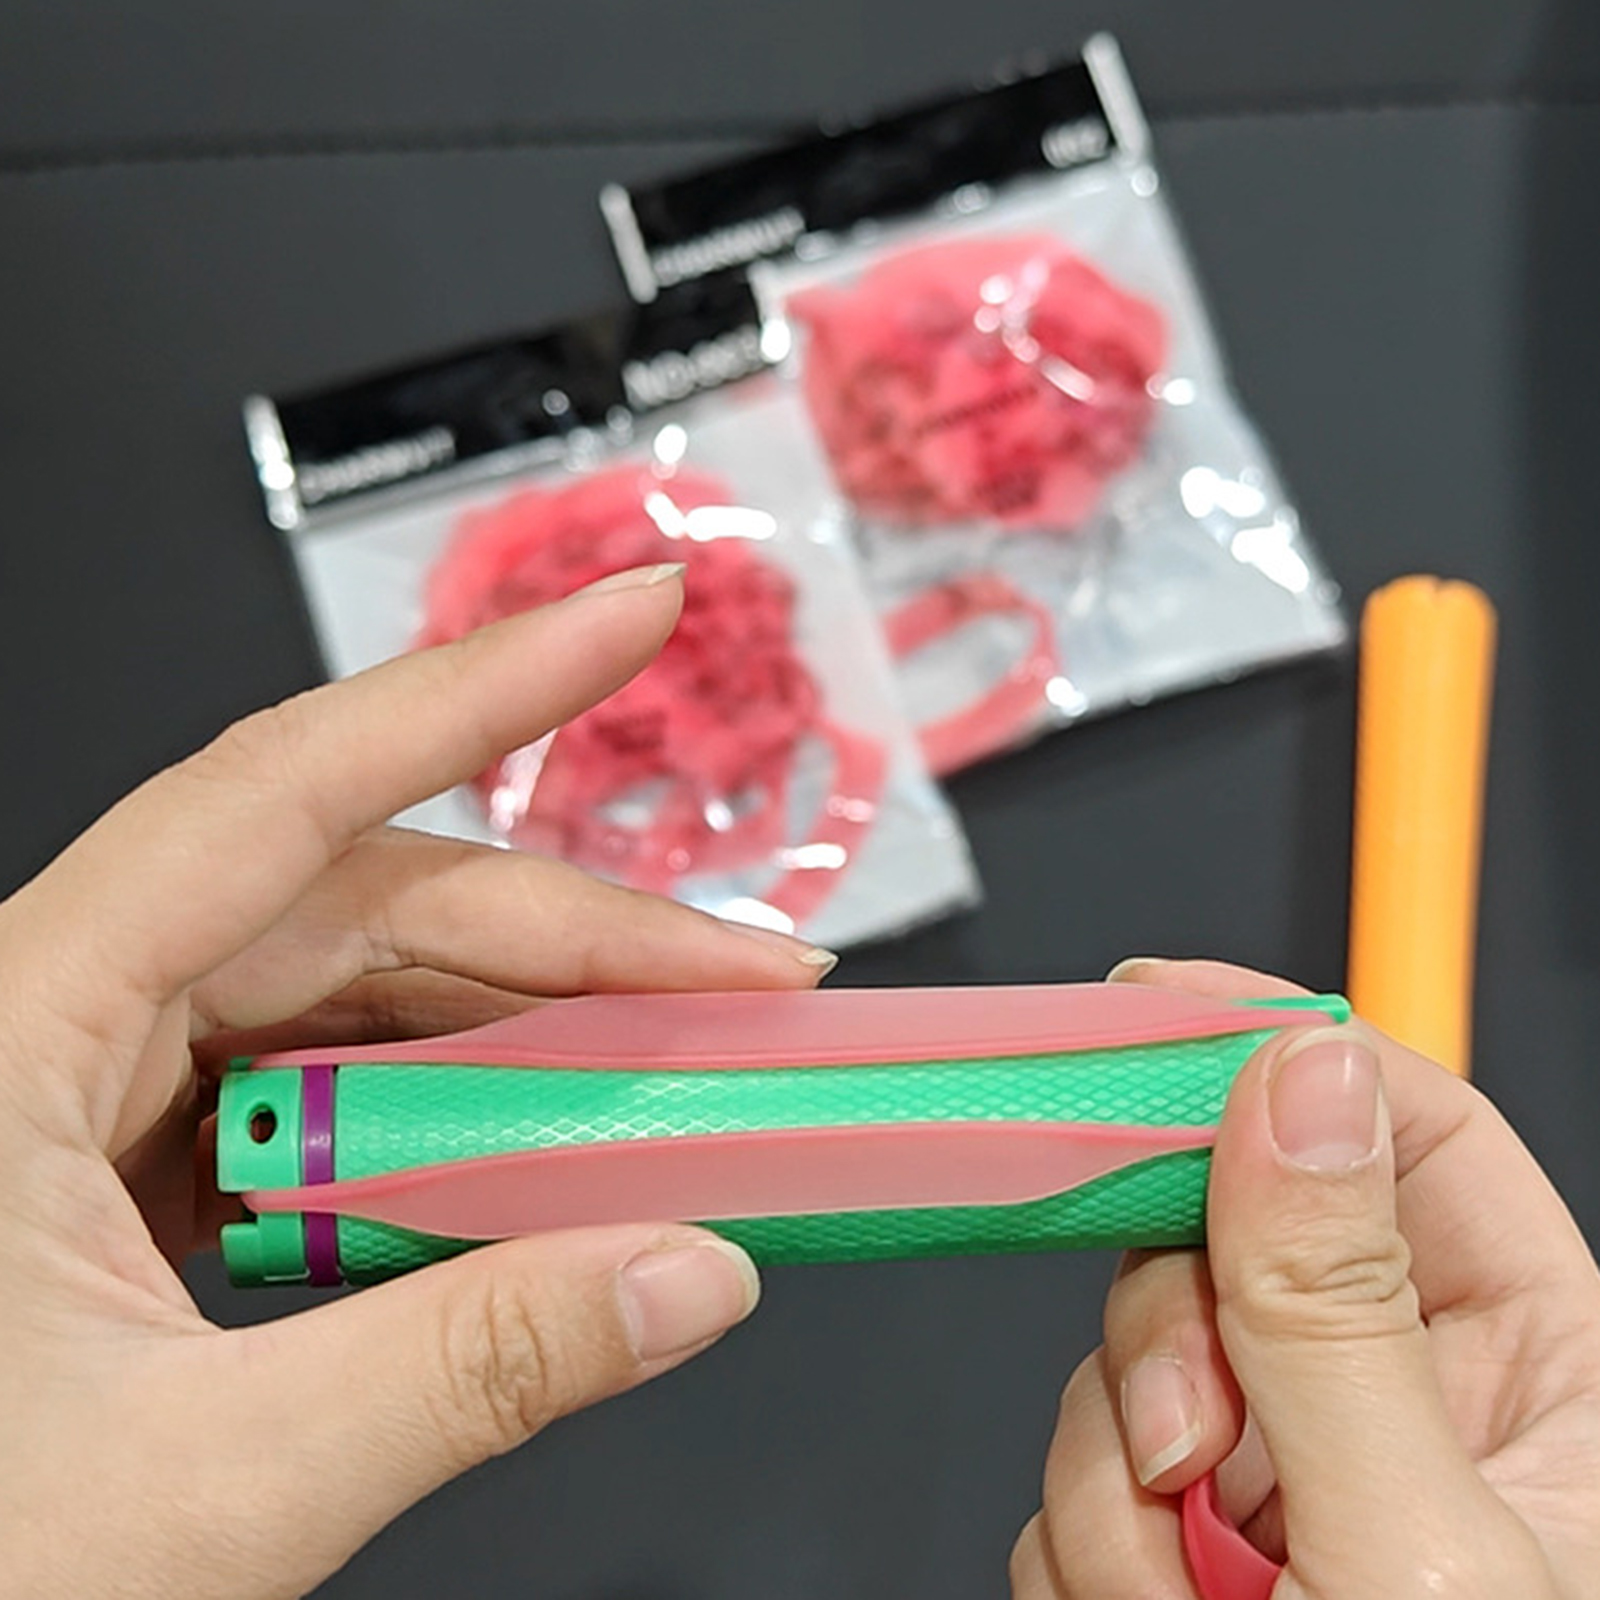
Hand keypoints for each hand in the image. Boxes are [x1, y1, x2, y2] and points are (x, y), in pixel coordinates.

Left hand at [0, 564, 834, 1599]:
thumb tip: (685, 1276)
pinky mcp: (128, 1161)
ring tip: (674, 1073)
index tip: (628, 617)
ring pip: (357, 992)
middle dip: (573, 936)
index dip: (480, 688)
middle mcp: (52, 1017)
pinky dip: (454, 1111)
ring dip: (527, 1030)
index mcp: (15, 1025)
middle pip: (362, 902)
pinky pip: (327, 1083)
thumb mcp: (198, 1492)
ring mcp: (92, 1087)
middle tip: (743, 983)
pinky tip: (544, 1153)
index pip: (283, 791)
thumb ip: (467, 1372)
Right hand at [1011, 959, 1599, 1598]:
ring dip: (1122, 1495)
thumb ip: (1339, 1318)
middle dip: (1164, 1347)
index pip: (1410, 1134)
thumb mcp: (1413, 1552)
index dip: (1281, 1048)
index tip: (1150, 1004)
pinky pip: (1070, 1472)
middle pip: (1222, 1241)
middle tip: (1181, 1448)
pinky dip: (1086, 1555)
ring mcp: (1279, 1476)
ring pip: (1121, 1365)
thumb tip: (1296, 1082)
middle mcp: (1398, 1409)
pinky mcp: (1176, 1541)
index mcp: (1534, 1381)